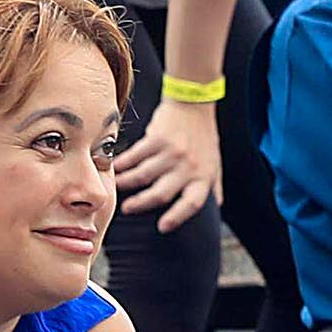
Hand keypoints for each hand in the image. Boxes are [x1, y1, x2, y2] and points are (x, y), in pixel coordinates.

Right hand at [114, 96, 222, 232]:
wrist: (193, 104)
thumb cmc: (203, 137)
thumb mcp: (215, 163)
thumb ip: (214, 186)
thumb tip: (216, 207)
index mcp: (204, 176)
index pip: (192, 203)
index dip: (177, 217)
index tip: (162, 227)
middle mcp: (189, 166)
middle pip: (162, 193)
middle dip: (141, 204)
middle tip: (128, 209)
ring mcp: (172, 152)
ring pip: (143, 175)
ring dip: (126, 184)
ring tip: (116, 187)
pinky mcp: (157, 138)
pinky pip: (135, 156)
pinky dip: (122, 164)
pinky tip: (115, 168)